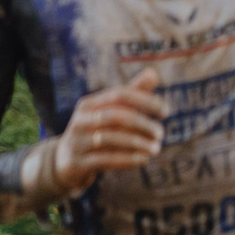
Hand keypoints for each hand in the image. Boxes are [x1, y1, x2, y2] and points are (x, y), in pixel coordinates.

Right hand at [51, 67, 166, 190]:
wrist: (67, 161)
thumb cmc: (96, 132)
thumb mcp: (111, 112)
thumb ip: (132, 94)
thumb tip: (153, 73)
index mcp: (89, 104)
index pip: (120, 95)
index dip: (145, 101)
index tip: (166, 111)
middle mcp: (81, 120)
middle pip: (116, 116)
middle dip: (142, 124)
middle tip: (161, 134)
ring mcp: (78, 141)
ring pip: (111, 138)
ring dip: (138, 143)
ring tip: (156, 148)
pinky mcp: (79, 162)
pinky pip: (106, 159)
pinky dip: (127, 159)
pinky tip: (144, 159)